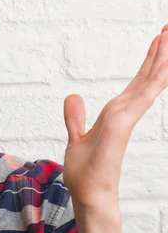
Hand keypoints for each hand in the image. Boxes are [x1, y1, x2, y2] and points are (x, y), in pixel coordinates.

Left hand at [62, 24, 167, 208]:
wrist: (88, 193)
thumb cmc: (86, 171)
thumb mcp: (76, 137)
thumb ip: (76, 117)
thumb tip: (73, 96)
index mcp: (117, 113)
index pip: (137, 81)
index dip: (149, 61)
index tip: (159, 39)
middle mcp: (125, 112)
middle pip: (147, 76)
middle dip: (159, 52)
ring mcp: (126, 117)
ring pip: (149, 81)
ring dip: (160, 58)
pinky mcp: (122, 123)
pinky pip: (142, 95)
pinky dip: (154, 78)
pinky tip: (163, 62)